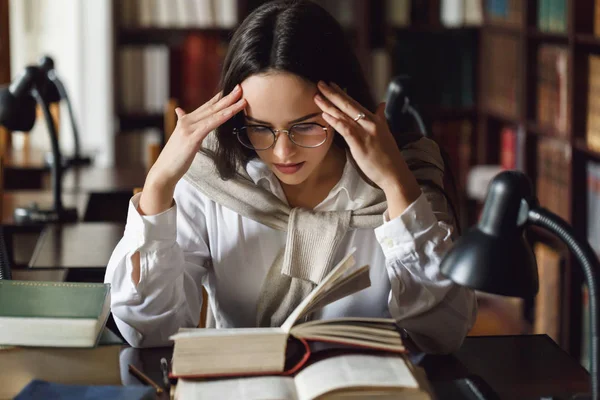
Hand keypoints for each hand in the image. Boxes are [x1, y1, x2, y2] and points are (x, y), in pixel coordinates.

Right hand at [140, 85, 246, 213]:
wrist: (163, 172)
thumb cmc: (174, 158)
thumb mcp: (180, 138)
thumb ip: (182, 123)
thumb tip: (179, 111)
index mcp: (186, 121)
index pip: (206, 106)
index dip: (219, 97)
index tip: (231, 90)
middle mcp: (187, 121)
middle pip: (212, 106)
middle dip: (227, 96)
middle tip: (241, 86)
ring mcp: (189, 128)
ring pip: (214, 114)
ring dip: (229, 105)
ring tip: (242, 98)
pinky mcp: (192, 138)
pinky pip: (210, 125)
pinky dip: (222, 117)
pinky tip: (232, 112)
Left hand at [314, 81, 418, 197]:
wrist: (394, 172)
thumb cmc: (388, 156)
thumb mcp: (386, 132)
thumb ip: (381, 118)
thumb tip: (381, 104)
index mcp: (375, 119)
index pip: (355, 103)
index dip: (342, 93)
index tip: (331, 85)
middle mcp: (369, 123)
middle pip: (348, 105)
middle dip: (332, 93)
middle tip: (320, 83)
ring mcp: (364, 132)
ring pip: (344, 115)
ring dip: (329, 105)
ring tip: (317, 96)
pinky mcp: (359, 144)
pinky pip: (345, 129)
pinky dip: (335, 121)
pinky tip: (325, 115)